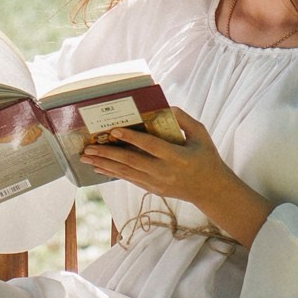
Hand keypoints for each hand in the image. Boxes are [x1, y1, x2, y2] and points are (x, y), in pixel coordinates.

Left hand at [80, 110, 268, 248]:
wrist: (211, 190)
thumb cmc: (207, 157)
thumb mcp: (201, 134)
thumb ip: (184, 119)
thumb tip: (165, 107)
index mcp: (178, 157)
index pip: (151, 146)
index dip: (131, 138)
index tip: (114, 130)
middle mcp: (165, 172)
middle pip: (132, 162)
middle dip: (108, 154)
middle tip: (88, 148)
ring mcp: (158, 183)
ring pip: (126, 173)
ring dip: (104, 165)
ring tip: (86, 158)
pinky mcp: (153, 189)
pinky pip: (130, 180)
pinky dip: (113, 173)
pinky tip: (100, 168)